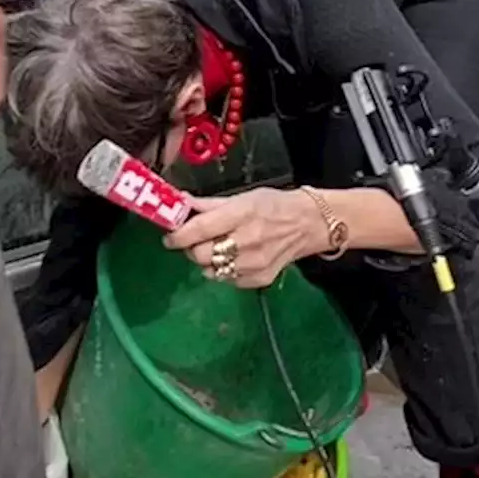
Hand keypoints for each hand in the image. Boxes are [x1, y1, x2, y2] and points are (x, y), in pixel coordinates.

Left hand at [166, 188, 329, 289]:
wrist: (309, 224)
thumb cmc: (272, 206)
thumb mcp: (242, 197)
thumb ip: (209, 205)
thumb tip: (180, 203)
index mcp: (241, 214)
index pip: (200, 229)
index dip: (178, 236)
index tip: (169, 237)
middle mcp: (247, 241)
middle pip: (201, 255)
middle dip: (191, 249)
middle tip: (194, 242)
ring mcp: (255, 264)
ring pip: (211, 271)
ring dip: (206, 261)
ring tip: (216, 248)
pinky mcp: (259, 279)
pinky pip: (227, 280)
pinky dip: (223, 270)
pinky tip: (233, 258)